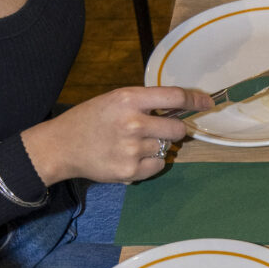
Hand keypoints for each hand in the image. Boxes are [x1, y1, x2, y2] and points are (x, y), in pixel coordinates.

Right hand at [20, 86, 213, 185]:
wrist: (61, 146)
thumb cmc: (90, 120)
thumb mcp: (115, 100)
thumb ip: (144, 103)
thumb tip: (179, 109)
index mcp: (129, 99)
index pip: (174, 97)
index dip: (195, 100)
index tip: (207, 103)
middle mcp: (133, 123)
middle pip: (178, 129)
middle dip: (174, 130)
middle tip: (158, 130)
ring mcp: (133, 149)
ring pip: (166, 148)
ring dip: (157, 146)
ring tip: (133, 144)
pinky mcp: (132, 170)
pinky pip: (158, 166)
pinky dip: (151, 163)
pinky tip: (131, 157)